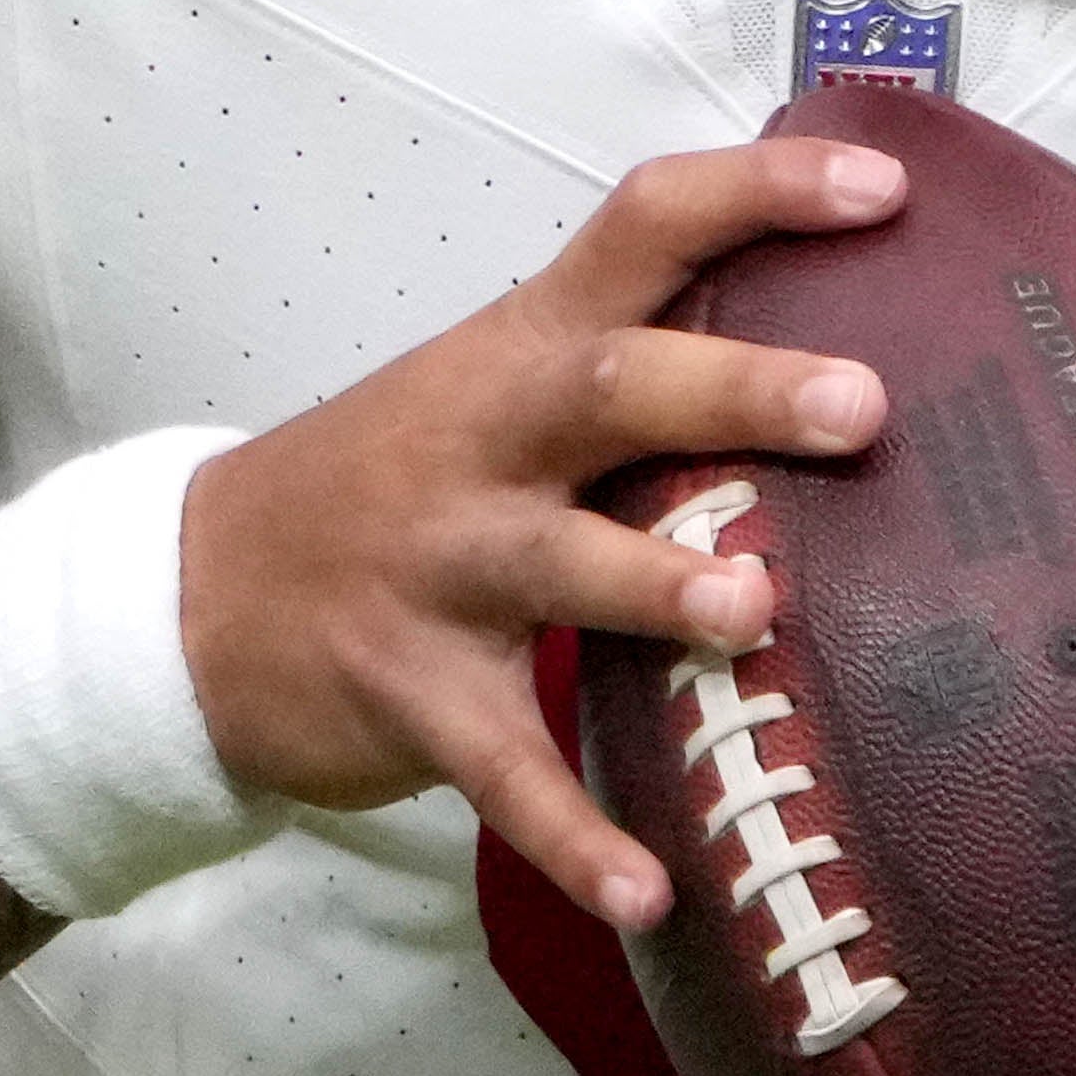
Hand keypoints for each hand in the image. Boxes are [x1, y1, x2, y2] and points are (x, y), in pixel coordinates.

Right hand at [180, 137, 903, 929]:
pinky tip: (650, 892)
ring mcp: (440, 565)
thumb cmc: (399, 486)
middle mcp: (483, 439)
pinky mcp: (411, 691)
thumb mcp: (495, 390)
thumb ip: (634, 367)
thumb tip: (842, 348)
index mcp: (521, 346)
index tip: (884, 183)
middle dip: (733, 391)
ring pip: (556, 563)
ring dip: (655, 583)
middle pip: (607, 387)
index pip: (642, 228)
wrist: (192, 599)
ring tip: (753, 607)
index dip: (757, 196)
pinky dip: (573, 834)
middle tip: (862, 404)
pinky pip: (502, 768)